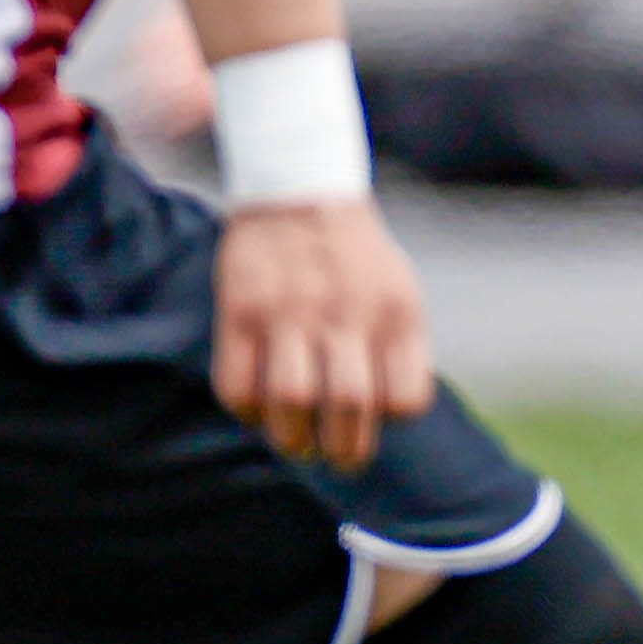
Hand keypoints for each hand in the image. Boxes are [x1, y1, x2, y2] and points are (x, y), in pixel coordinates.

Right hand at [211, 195, 430, 472]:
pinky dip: (249, 413)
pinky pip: (237, 386)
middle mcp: (344, 311)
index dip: (390, 418)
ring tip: (296, 442)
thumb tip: (388, 419)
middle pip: (348, 406)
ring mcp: (288, 310)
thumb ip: (398, 349)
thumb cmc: (354, 258)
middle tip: (336, 457)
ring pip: (290, 402)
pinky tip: (259, 407)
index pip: (405, 399)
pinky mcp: (239, 311)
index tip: (376, 415)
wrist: (297, 186)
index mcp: (393, 311)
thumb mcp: (398, 290)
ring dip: (292, 439)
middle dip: (345, 451)